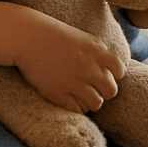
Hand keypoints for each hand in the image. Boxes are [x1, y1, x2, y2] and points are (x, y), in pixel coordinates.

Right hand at [0, 3, 123, 112]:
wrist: (28, 37)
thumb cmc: (54, 36)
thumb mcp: (83, 38)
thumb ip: (99, 53)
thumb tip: (112, 69)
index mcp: (96, 51)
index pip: (119, 71)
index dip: (114, 76)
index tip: (104, 75)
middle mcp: (88, 68)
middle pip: (111, 91)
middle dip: (104, 92)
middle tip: (94, 89)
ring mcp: (73, 82)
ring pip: (96, 104)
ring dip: (91, 102)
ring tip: (82, 96)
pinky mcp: (58, 93)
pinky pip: (78, 109)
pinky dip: (77, 107)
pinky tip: (70, 100)